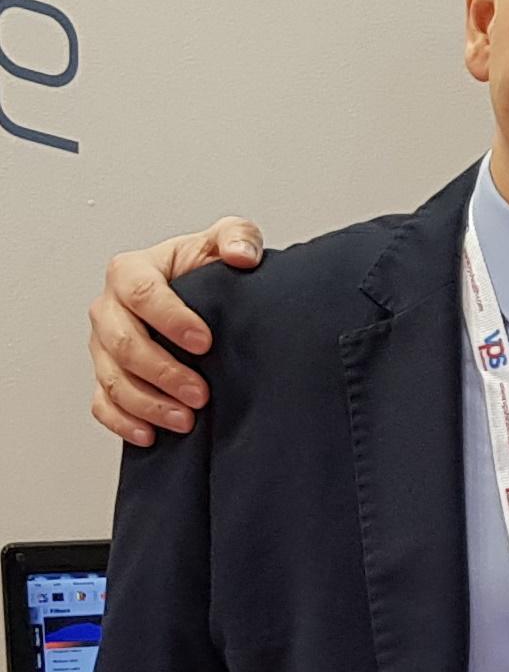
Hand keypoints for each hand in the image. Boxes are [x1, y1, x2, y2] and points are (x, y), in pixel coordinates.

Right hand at [88, 220, 263, 444]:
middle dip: (162, 372)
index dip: (171, 320)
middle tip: (200, 394)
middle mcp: (109, 308)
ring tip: (186, 420)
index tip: (205, 343)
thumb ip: (237, 237)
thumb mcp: (224, 241)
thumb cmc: (204, 267)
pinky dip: (122, 422)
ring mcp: (102, 344)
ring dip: (148, 404)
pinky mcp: (105, 372)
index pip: (142, 295)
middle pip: (123, 343)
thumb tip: (243, 256)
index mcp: (131, 271)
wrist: (195, 292)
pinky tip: (151, 434)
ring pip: (112, 378)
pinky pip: (102, 402)